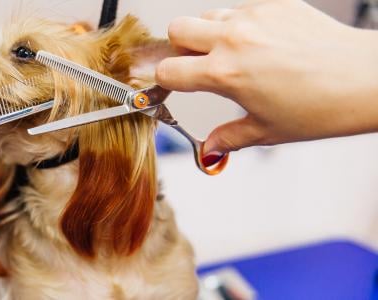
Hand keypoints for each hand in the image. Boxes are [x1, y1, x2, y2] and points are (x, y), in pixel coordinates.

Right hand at [156, 0, 377, 156]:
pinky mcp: (275, 4)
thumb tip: (210, 151)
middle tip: (198, 64)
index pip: (168, 69)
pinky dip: (241, 25)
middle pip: (177, 28)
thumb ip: (228, 138)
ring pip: (208, 15)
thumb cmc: (322, 106)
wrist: (365, 79)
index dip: (165, 80)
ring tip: (233, 54)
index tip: (172, 85)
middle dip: (179, 47)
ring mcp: (255, 17)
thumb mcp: (267, 130)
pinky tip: (262, 44)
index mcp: (225, 73)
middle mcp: (234, 39)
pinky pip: (241, 9)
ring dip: (209, 33)